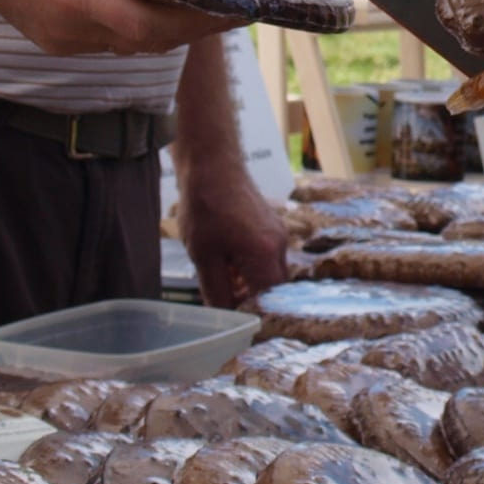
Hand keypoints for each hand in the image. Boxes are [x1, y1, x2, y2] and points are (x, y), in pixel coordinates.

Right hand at [0, 0, 235, 55]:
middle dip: (197, 27)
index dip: (197, 20)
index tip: (235, 8)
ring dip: (174, 29)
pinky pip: (114, 39)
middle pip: (148, 41)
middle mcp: (69, 31)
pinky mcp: (58, 39)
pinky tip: (170, 4)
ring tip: (216, 6)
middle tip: (240, 8)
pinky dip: (146, 25)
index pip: (149, 24)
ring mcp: (62, 41)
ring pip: (133, 44)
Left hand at [180, 171, 289, 308]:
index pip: (268, 301)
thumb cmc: (206, 206)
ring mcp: (278, 233)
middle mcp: (279, 245)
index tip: (232, 319)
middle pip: (272, 288)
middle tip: (225, 300)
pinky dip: (250, 265)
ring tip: (222, 277)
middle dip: (250, 298)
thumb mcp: (204, 256)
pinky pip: (267, 256)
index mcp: (265, 255)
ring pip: (269, 272)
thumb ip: (216, 290)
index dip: (250, 313)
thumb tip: (224, 316)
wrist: (212, 164)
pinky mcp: (272, 226)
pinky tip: (227, 260)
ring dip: (249, 282)